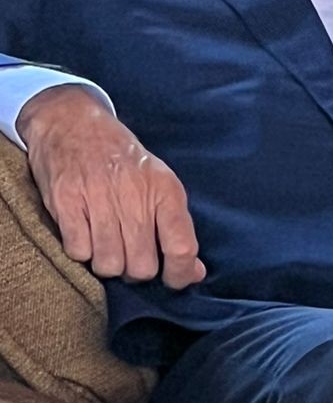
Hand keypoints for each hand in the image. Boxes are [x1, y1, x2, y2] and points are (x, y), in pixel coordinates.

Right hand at [17, 84, 204, 288]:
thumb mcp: (158, 181)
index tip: (174, 279)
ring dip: (106, 261)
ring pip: (108, 265)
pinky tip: (84, 229)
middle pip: (141, 266)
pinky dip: (81, 250)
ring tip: (105, 238)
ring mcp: (98, 198)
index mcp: (165, 188)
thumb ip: (176, 227)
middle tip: (129, 250)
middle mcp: (134, 194)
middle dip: (134, 268)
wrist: (73, 123)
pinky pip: (78, 252)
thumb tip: (196, 272)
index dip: (180, 273)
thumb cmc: (122, 159)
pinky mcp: (66, 203)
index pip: (181, 246)